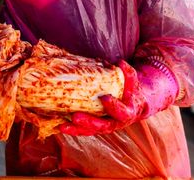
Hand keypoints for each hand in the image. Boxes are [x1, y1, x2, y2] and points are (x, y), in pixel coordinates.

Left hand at [58, 59, 178, 135]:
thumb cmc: (130, 91)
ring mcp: (104, 126)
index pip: (122, 112)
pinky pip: (84, 130)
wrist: (132, 105)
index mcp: (127, 113)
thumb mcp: (133, 82)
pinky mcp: (96, 126)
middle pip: (102, 126)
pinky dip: (73, 129)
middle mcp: (116, 123)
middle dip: (89, 122)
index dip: (114, 106)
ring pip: (90, 131)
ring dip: (76, 129)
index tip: (105, 98)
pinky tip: (61, 126)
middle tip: (76, 117)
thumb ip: (128, 73)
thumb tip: (120, 63)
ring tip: (63, 126)